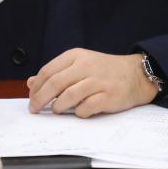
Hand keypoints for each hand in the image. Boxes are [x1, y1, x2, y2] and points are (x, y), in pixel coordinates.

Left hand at [26, 48, 158, 117]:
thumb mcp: (80, 64)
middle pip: (55, 83)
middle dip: (40, 99)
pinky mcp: (108, 96)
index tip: (31, 98)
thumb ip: (56, 72)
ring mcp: (98, 81)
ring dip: (57, 106)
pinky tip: (79, 111)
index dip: (36, 87)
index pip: (48, 71)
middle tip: (34, 109)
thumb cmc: (105, 71)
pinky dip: (78, 112)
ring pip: (68, 96)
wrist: (137, 74)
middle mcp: (86, 66)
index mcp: (76, 56)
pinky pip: (85, 108)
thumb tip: (31, 83)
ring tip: (56, 110)